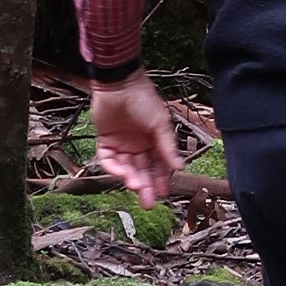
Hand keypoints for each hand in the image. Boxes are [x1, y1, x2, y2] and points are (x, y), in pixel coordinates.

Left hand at [90, 71, 183, 205]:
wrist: (119, 83)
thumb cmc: (144, 99)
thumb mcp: (160, 124)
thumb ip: (168, 147)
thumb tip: (181, 167)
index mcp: (154, 141)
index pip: (158, 165)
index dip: (161, 180)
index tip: (163, 193)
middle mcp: (138, 145)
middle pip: (142, 170)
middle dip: (146, 186)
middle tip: (148, 202)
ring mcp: (121, 144)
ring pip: (126, 168)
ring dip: (131, 178)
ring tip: (136, 186)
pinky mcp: (105, 141)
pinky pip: (107, 159)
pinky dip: (113, 167)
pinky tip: (121, 172)